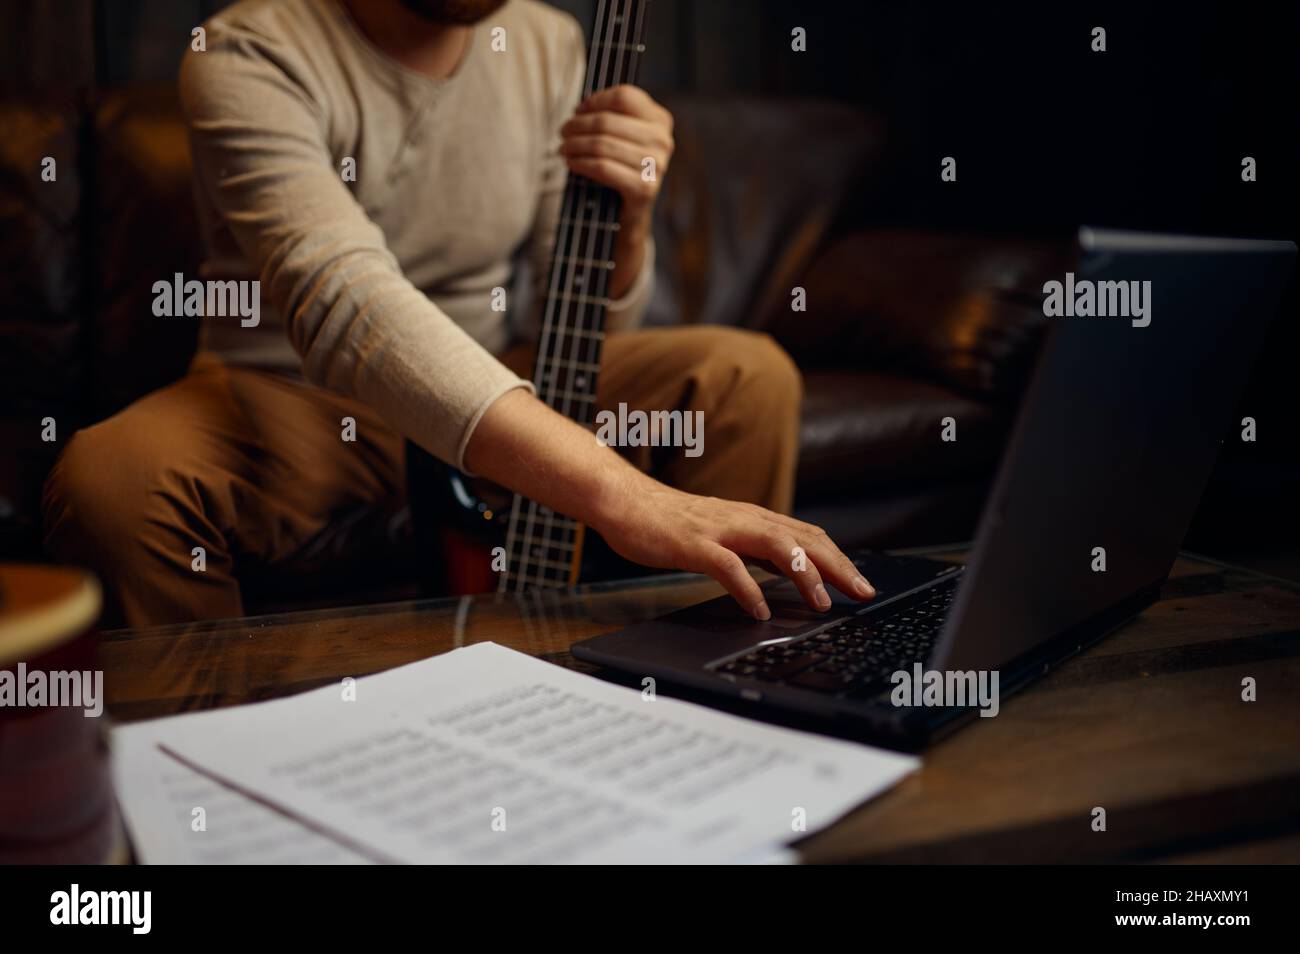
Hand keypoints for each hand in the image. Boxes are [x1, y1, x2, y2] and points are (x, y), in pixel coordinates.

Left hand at [560, 84, 673, 226]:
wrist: (630, 211)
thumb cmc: (622, 167)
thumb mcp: (623, 136)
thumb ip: (611, 116)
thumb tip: (582, 107)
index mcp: (660, 120)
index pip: (623, 96)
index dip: (595, 101)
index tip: (578, 110)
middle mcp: (662, 140)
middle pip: (608, 121)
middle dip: (578, 125)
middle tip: (563, 132)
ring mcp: (655, 165)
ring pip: (601, 145)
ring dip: (574, 145)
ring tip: (563, 148)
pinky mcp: (644, 188)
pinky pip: (602, 168)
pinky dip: (581, 163)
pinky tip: (571, 162)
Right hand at [591, 470, 876, 620]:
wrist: (625, 502)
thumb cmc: (670, 522)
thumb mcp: (723, 534)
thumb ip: (753, 549)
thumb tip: (788, 572)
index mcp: (753, 518)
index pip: (809, 536)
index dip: (839, 559)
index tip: (861, 583)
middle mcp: (744, 519)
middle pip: (804, 539)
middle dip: (838, 566)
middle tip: (862, 592)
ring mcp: (720, 530)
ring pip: (777, 545)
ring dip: (804, 574)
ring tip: (821, 602)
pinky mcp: (694, 544)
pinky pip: (728, 567)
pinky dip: (748, 589)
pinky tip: (760, 610)